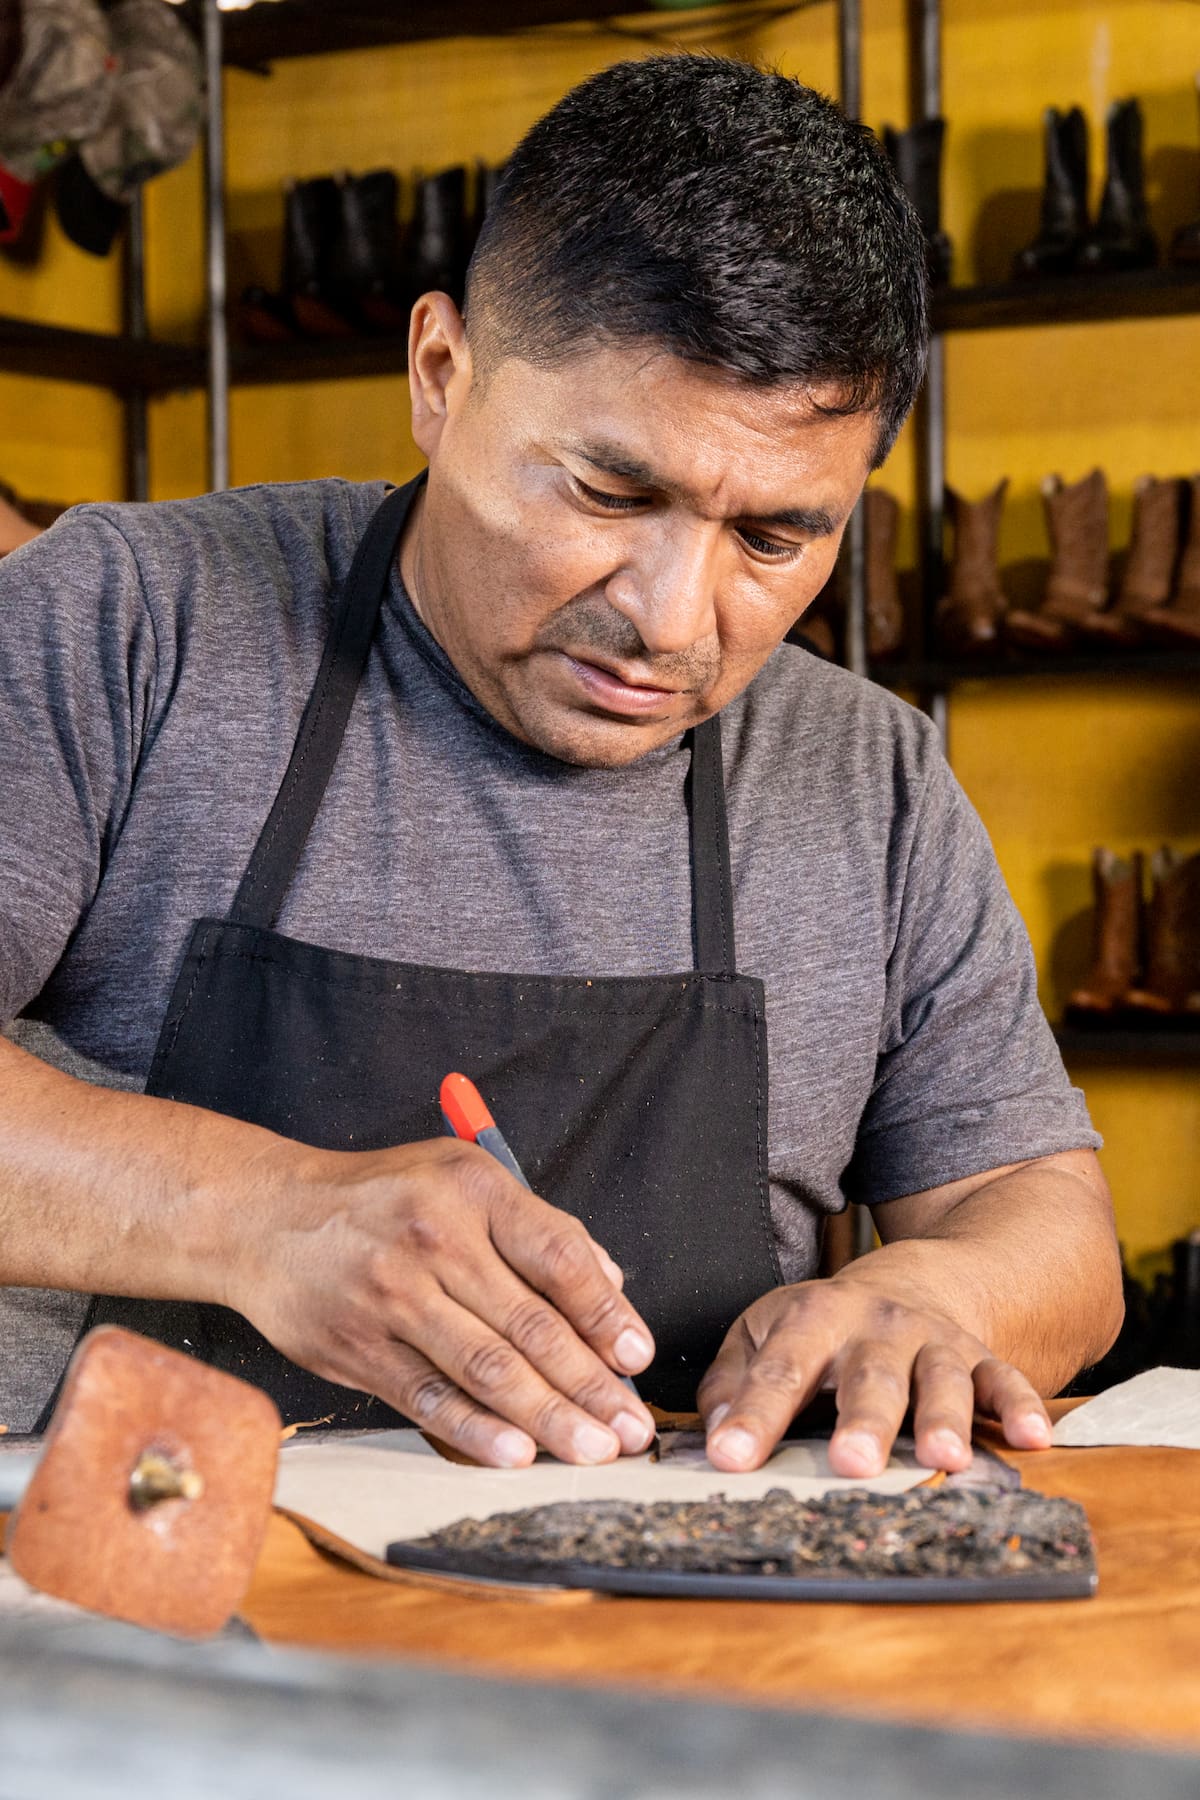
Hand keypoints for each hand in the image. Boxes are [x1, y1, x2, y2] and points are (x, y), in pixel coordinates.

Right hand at [225, 1135, 656, 1467]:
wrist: (265, 1218)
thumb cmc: (380, 1197)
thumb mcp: (461, 1177)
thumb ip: (537, 1228)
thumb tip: (610, 1285)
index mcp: (473, 1191)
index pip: (557, 1257)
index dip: (605, 1314)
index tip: (638, 1357)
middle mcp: (435, 1241)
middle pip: (530, 1325)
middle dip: (591, 1384)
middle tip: (633, 1428)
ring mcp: (394, 1298)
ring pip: (487, 1369)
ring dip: (548, 1417)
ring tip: (594, 1450)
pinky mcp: (359, 1348)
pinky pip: (430, 1399)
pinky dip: (476, 1432)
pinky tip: (516, 1455)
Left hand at [698, 1272, 1052, 1476]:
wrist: (909, 1284)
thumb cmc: (822, 1326)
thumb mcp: (763, 1333)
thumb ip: (733, 1382)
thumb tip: (715, 1433)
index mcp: (813, 1318)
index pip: (779, 1370)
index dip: (754, 1415)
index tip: (729, 1458)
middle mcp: (876, 1327)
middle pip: (869, 1376)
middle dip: (863, 1421)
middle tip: (851, 1463)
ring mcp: (932, 1341)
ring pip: (940, 1378)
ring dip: (944, 1418)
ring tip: (942, 1459)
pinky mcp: (979, 1357)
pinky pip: (1005, 1379)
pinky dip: (1020, 1407)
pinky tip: (1032, 1438)